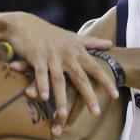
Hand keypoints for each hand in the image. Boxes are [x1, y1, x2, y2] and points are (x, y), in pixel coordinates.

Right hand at [4, 12, 116, 135]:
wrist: (23, 24)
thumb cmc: (49, 33)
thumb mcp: (72, 36)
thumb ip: (91, 42)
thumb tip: (110, 44)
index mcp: (76, 50)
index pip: (94, 68)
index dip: (105, 81)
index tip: (116, 95)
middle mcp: (66, 53)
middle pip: (80, 77)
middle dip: (88, 96)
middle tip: (96, 113)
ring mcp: (51, 55)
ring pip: (59, 79)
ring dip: (61, 98)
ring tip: (64, 115)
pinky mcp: (36, 56)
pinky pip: (40, 73)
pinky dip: (42, 85)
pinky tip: (43, 98)